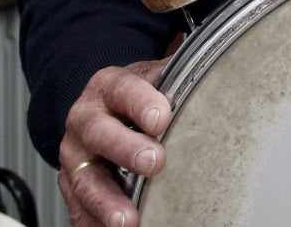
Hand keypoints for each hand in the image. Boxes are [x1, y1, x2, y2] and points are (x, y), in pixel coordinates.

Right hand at [58, 59, 170, 226]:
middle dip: (125, 149)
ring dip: (106, 199)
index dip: (141, 103)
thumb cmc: (138, 95)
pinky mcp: (70, 184)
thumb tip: (219, 78)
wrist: (103, 106)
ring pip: (84, 177)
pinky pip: (77, 207)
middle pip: (99, 132)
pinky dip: (93, 221)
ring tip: (128, 218)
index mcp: (108, 87)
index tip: (162, 119)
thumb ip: (178, 79)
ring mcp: (75, 154)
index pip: (123, 89)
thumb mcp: (155, 78)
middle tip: (154, 163)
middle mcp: (85, 119)